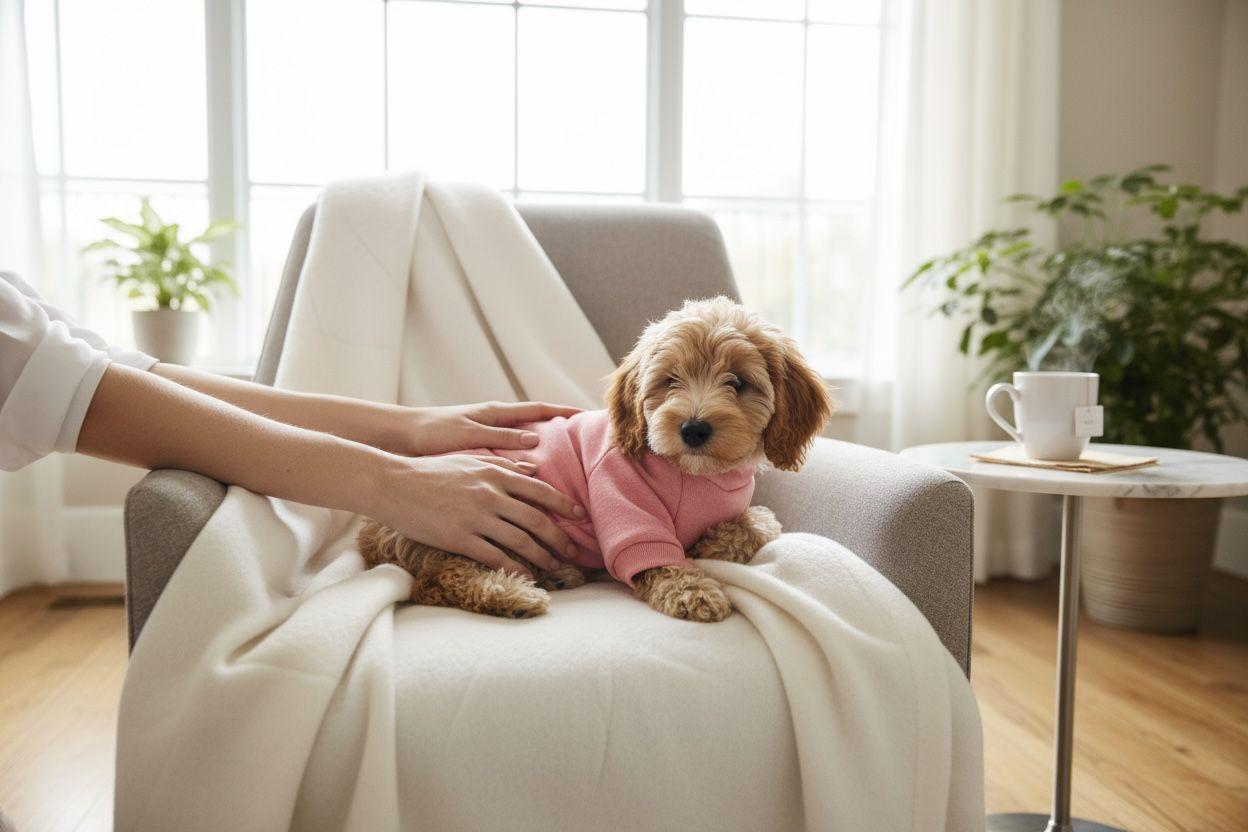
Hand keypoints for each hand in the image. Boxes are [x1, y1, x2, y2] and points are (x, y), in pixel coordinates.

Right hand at [375, 452, 585, 577]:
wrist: (394, 484)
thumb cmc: (432, 470)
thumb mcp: (470, 458)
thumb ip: (502, 463)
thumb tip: (533, 469)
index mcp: (495, 474)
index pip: (540, 491)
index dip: (564, 505)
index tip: (580, 515)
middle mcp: (490, 495)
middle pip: (536, 520)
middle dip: (559, 537)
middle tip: (572, 551)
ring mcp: (476, 518)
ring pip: (520, 541)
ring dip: (541, 556)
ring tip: (554, 566)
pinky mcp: (459, 538)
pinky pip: (494, 556)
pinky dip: (513, 568)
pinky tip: (525, 576)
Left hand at [392, 401, 581, 455]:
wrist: (401, 439)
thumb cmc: (432, 432)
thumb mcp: (469, 433)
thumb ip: (500, 437)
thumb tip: (534, 442)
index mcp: (495, 413)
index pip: (538, 409)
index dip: (563, 412)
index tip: (588, 415)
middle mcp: (495, 423)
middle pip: (536, 426)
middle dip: (561, 432)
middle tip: (586, 443)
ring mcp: (489, 437)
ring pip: (525, 444)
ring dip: (545, 452)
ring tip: (567, 467)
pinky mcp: (479, 453)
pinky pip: (510, 459)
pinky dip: (524, 468)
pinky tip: (533, 483)